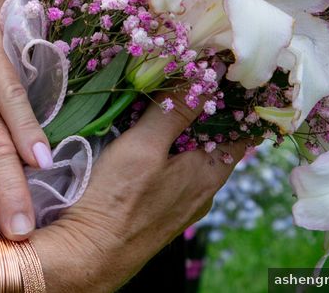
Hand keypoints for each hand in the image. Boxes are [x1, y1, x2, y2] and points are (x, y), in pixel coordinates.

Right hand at [34, 94, 251, 290]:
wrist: (88, 256)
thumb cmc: (118, 201)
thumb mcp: (145, 145)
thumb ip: (176, 110)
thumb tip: (212, 73)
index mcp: (210, 173)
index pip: (240, 130)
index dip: (234, 100)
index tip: (223, 72)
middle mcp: (203, 191)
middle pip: (213, 141)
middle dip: (202, 110)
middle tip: (184, 77)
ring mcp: (181, 203)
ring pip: (190, 156)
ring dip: (179, 130)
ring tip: (160, 101)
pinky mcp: (158, 210)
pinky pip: (172, 171)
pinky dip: (165, 150)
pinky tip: (144, 139)